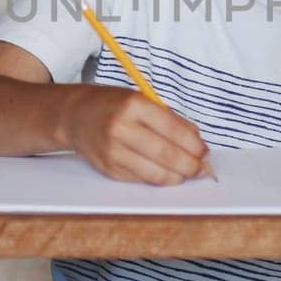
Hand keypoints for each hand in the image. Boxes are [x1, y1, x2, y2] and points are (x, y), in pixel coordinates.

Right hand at [59, 85, 211, 184]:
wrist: (76, 116)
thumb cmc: (114, 106)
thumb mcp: (142, 101)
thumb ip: (171, 120)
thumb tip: (198, 143)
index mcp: (133, 105)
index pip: (173, 130)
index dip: (194, 145)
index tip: (205, 152)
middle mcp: (120, 128)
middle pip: (166, 154)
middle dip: (190, 165)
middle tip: (201, 168)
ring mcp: (112, 151)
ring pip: (155, 173)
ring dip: (177, 176)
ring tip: (186, 173)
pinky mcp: (108, 169)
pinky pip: (141, 179)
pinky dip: (158, 178)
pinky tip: (166, 173)